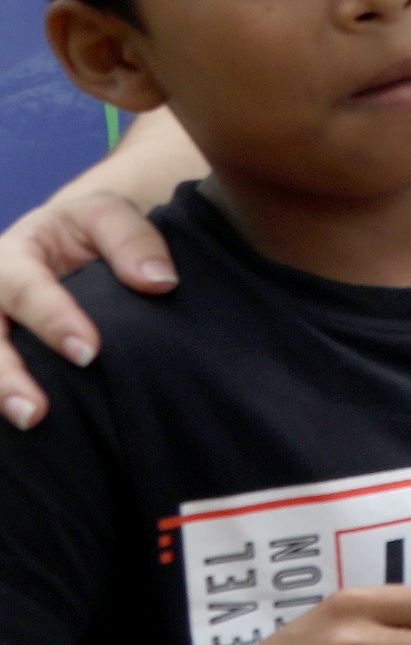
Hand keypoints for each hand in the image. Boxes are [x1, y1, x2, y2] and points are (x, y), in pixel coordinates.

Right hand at [2, 180, 174, 407]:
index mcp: (14, 255)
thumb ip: (133, 242)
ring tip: (29, 421)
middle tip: (36, 410)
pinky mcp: (0, 347)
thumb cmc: (89, 229)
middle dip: (6, 374)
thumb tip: (160, 283)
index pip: (26, 289)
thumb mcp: (110, 216)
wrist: (68, 237)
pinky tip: (27, 428)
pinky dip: (2, 394)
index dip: (53, 321)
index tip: (88, 352)